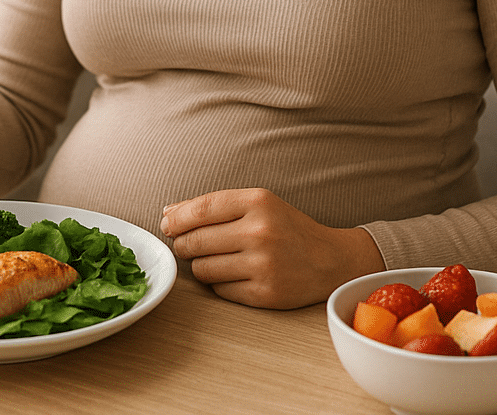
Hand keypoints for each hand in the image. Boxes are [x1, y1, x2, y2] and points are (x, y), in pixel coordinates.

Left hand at [160, 188, 384, 308]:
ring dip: (198, 265)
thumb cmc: (287, 227)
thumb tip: (169, 213)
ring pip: (202, 269)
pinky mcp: (264, 294)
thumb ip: (216, 206)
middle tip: (185, 244)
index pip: (201, 209)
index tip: (167, 223)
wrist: (330, 260)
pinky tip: (230, 274)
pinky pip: (219, 290)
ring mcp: (262, 265)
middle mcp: (260, 232)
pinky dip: (217, 283)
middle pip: (195, 241)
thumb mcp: (259, 203)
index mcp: (258, 201)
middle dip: (182, 244)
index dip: (177, 218)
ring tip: (210, 258)